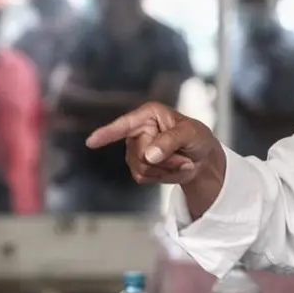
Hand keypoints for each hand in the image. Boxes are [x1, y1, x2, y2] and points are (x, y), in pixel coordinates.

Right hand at [86, 102, 223, 186]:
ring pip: (140, 167)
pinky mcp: (138, 166)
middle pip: (139, 153)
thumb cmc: (197, 138)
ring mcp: (136, 150)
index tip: (91, 142)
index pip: (124, 125)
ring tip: (180, 161)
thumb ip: (170, 141)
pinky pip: (142, 177)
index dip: (107, 133)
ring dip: (165, 169)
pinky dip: (161, 177)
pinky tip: (172, 169)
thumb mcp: (190, 134)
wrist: (202, 159)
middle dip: (164, 160)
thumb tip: (149, 155)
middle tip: (183, 156)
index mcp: (148, 115)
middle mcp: (138, 130)